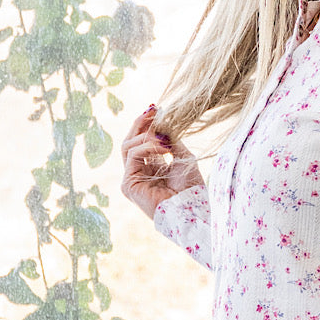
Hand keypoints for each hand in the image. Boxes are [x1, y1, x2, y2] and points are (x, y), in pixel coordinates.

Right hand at [120, 104, 204, 218]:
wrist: (191, 211)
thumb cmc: (190, 190)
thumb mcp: (183, 157)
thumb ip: (170, 140)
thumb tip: (162, 121)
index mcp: (150, 168)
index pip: (141, 141)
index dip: (146, 124)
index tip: (156, 108)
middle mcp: (138, 173)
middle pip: (130, 141)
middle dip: (141, 123)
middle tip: (153, 110)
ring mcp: (131, 179)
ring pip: (128, 146)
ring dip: (147, 136)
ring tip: (164, 137)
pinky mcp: (128, 185)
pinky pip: (133, 155)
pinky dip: (147, 147)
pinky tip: (163, 147)